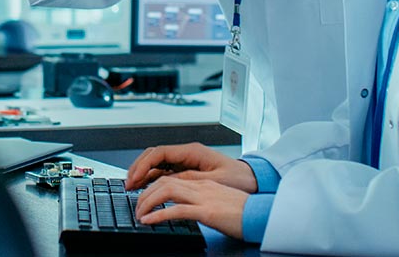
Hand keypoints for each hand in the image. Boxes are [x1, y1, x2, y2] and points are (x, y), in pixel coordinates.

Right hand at [125, 143, 257, 192]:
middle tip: (128, 184)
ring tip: (133, 187)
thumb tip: (166, 181)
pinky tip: (146, 187)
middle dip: (139, 168)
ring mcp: (186, 160)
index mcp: (192, 151)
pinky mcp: (186, 169)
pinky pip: (164, 171)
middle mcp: (187, 153)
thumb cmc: (237, 179)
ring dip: (143, 173)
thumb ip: (188, 179)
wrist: (252, 180)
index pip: (160, 153)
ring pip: (157, 163)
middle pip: (154, 155)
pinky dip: (152, 178)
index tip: (134, 178)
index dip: (143, 165)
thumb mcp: (212, 181)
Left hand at [134, 176, 248, 239]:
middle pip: (164, 181)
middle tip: (136, 206)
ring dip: (148, 202)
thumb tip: (187, 208)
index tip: (144, 197)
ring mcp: (203, 197)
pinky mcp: (206, 211)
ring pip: (166, 191)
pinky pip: (176, 210)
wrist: (262, 215)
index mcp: (204, 184)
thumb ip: (203, 201)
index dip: (154, 186)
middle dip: (146, 192)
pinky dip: (158, 215)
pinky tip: (149, 221)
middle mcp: (201, 187)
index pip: (172, 178)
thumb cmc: (244, 212)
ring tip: (139, 214)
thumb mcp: (220, 201)